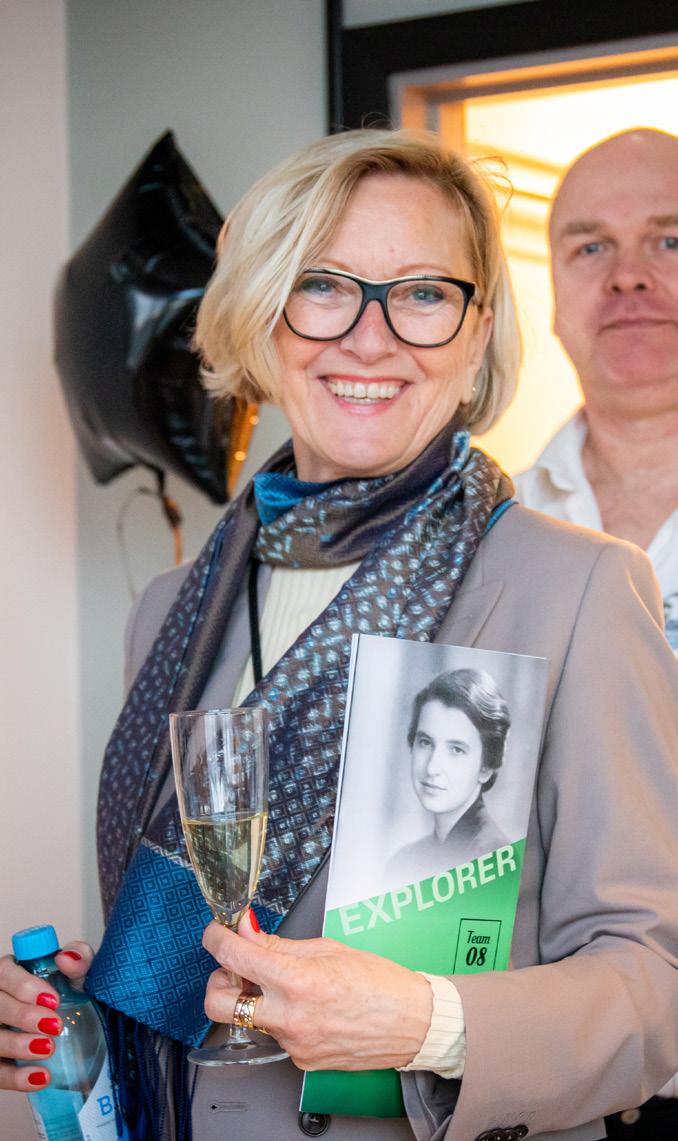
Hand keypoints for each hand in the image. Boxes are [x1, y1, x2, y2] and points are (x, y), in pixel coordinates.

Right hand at [0, 941, 93, 1091]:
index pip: (4, 973)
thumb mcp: (78, 973)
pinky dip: (15, 1078)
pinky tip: (40, 1078)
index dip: (24, 986)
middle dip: (22, 1016)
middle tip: (54, 1025)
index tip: (52, 999)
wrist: (80, 1028)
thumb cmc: (69, 993)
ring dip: (17, 1046)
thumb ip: (79, 958)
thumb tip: (66, 959)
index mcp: (9, 974)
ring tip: (47, 1049)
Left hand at [203, 913, 431, 1071]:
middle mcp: (288, 1015)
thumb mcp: (327, 948)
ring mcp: (292, 1042)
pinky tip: (307, 1006)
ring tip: (281, 984)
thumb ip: (279, 944)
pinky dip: (281, 1016)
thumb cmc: (380, 982)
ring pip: (247, 1019)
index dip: (216, 938)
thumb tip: (246, 932)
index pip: (233, 955)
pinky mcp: (299, 1060)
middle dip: (217, 979)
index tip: (217, 932)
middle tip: (236, 966)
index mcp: (296, 979)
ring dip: (252, 997)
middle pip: (217, 1002)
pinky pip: (275, 1034)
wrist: (411, 1023)